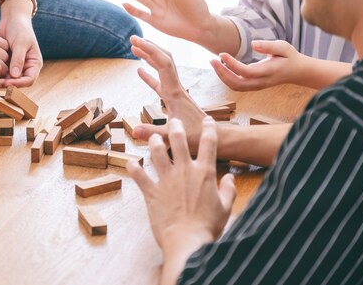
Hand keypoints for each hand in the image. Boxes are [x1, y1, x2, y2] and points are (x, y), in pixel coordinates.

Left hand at [0, 0, 42, 86]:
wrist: (13, 18)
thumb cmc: (20, 28)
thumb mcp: (20, 43)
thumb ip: (18, 59)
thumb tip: (14, 76)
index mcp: (34, 64)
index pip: (29, 80)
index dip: (18, 84)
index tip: (6, 82)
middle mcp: (25, 67)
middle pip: (16, 82)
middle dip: (5, 84)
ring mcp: (14, 65)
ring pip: (6, 78)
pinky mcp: (5, 62)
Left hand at [128, 118, 235, 281]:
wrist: (188, 243)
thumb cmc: (208, 228)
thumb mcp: (226, 208)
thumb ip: (228, 190)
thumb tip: (230, 178)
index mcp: (205, 173)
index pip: (209, 144)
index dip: (209, 129)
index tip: (207, 119)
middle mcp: (185, 171)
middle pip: (179, 140)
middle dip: (176, 127)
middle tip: (173, 121)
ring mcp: (166, 180)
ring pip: (157, 152)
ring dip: (154, 142)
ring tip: (153, 137)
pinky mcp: (151, 192)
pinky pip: (139, 176)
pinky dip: (134, 169)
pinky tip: (131, 163)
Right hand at [130, 35, 206, 150]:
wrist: (214, 138)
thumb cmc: (197, 138)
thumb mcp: (174, 137)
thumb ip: (153, 133)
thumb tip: (133, 130)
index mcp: (174, 93)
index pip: (163, 64)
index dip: (149, 50)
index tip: (135, 41)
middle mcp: (176, 88)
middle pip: (163, 60)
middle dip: (149, 47)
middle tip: (133, 38)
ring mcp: (175, 92)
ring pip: (162, 68)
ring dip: (149, 56)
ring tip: (135, 48)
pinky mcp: (174, 99)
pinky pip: (159, 82)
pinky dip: (150, 74)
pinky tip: (140, 70)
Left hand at [210, 40, 306, 90]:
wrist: (296, 71)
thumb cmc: (289, 56)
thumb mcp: (283, 47)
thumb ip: (268, 46)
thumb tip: (253, 44)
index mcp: (268, 71)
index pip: (246, 71)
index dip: (232, 64)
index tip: (222, 53)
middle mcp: (260, 82)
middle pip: (237, 83)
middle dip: (222, 73)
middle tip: (211, 60)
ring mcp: (256, 86)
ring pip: (235, 86)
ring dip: (222, 76)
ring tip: (213, 63)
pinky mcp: (253, 86)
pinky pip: (236, 86)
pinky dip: (226, 78)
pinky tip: (221, 67)